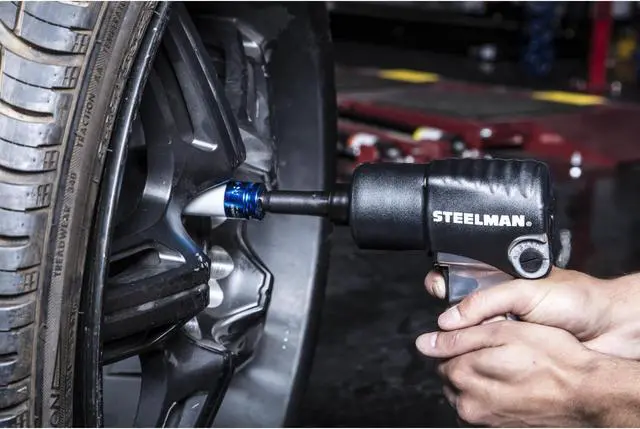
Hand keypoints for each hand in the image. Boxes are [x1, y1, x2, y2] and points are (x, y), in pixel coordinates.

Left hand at [416, 321, 598, 426]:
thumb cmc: (551, 358)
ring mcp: (484, 421)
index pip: (441, 356)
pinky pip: (481, 411)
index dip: (461, 344)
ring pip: (464, 395)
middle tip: (498, 354)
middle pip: (451, 377)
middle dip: (466, 363)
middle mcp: (468, 403)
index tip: (482, 340)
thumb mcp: (503, 331)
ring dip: (477, 382)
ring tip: (507, 372)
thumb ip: (459, 337)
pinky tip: (511, 389)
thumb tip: (423, 343)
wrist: (587, 393)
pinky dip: (489, 399)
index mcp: (463, 374)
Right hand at [425, 267, 639, 358]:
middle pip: (461, 311)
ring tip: (461, 346)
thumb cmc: (577, 301)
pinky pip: (489, 357)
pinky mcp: (515, 353)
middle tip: (447, 328)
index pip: (463, 278)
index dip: (445, 283)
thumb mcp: (525, 291)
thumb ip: (485, 301)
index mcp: (500, 279)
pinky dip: (482, 359)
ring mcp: (508, 329)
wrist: (612, 330)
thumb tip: (449, 318)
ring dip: (465, 342)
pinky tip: (479, 360)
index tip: (435, 290)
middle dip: (451, 320)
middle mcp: (500, 304)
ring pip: (473, 337)